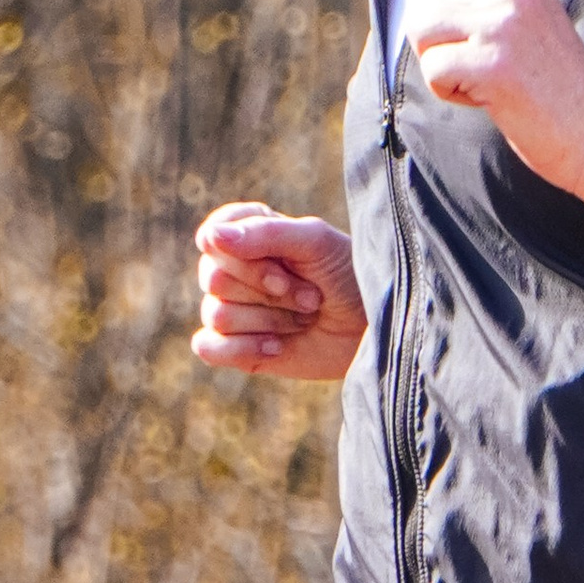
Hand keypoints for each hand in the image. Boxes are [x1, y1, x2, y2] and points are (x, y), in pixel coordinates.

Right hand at [192, 203, 365, 379]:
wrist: (374, 330)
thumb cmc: (350, 276)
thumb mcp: (316, 242)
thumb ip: (265, 233)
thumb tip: (210, 238)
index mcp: (248, 233)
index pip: (212, 237)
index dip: (247, 256)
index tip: (286, 263)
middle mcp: (235, 270)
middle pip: (214, 278)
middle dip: (269, 291)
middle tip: (311, 295)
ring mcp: (234, 309)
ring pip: (217, 314)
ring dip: (270, 320)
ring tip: (304, 319)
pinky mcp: (237, 348)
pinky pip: (209, 347)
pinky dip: (243, 349)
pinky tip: (277, 347)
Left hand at [407, 0, 583, 223]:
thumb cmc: (558, 87)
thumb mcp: (527, 22)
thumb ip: (484, 1)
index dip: (435, 7)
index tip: (463, 38)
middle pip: (424, 1)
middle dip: (435, 42)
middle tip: (476, 68)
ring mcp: (504, 24)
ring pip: (422, 31)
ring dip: (440, 64)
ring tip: (481, 81)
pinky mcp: (494, 63)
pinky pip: (434, 69)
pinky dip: (450, 92)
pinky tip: (488, 99)